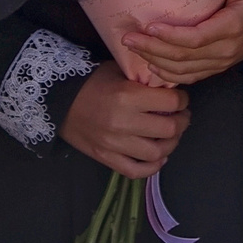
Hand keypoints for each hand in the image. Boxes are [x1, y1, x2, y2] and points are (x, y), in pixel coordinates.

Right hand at [62, 61, 190, 178]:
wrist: (60, 100)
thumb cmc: (94, 82)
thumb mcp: (120, 72)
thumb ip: (145, 81)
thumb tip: (171, 90)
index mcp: (128, 96)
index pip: (171, 103)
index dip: (182, 100)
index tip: (181, 99)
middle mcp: (123, 122)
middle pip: (169, 130)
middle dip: (182, 122)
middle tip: (181, 116)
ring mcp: (114, 144)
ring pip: (156, 153)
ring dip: (171, 145)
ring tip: (171, 135)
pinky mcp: (105, 158)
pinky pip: (135, 171)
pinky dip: (152, 167)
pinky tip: (159, 156)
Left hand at [119, 0, 242, 85]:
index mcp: (231, 29)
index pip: (195, 39)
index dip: (170, 36)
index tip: (149, 27)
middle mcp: (224, 51)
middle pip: (182, 57)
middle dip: (152, 49)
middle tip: (128, 39)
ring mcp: (220, 63)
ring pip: (182, 71)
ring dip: (156, 62)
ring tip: (134, 50)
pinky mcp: (217, 67)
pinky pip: (190, 77)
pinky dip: (168, 74)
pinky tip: (152, 65)